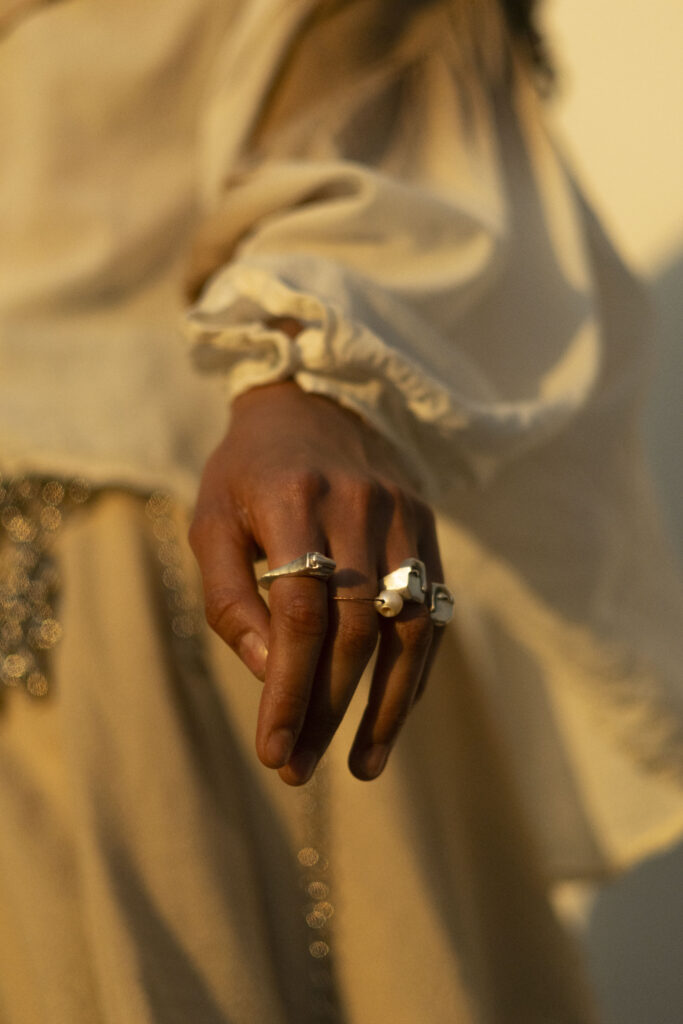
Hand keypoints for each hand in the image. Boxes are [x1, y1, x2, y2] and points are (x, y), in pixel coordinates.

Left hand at [189, 379, 443, 784]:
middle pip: (354, 629)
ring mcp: (403, 517)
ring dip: (387, 707)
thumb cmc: (249, 469)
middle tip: (297, 767)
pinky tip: (395, 715)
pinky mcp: (428, 528)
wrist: (315, 399)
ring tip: (363, 767)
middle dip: (327, 709)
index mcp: (293, 499)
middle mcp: (358, 506)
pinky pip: (433, 612)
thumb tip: (263, 669)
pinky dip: (416, 671)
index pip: (300, 613)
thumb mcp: (212, 518)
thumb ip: (228, 595)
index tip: (272, 749)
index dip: (288, 688)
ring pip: (408, 628)